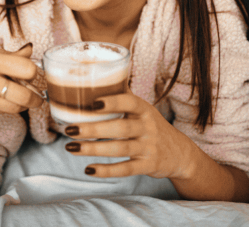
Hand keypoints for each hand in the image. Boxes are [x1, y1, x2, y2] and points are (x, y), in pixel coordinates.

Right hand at [0, 43, 43, 120]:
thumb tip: (30, 50)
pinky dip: (11, 109)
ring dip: (25, 105)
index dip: (33, 73)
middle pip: (25, 94)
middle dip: (35, 97)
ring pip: (16, 106)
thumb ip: (8, 54)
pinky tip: (7, 102)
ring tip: (24, 100)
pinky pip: (4, 112)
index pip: (26, 68)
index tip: (30, 75)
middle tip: (37, 96)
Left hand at [63, 92, 196, 179]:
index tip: (93, 103)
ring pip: (120, 148)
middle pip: (120, 127)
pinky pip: (126, 169)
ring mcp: (148, 147)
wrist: (179, 153)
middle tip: (70, 129)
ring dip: (94, 149)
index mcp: (144, 109)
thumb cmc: (152, 126)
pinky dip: (107, 171)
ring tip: (71, 147)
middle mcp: (148, 127)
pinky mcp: (147, 166)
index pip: (130, 102)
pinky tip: (88, 169)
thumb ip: (123, 96)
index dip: (112, 102)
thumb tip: (96, 76)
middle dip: (93, 129)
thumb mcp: (143, 109)